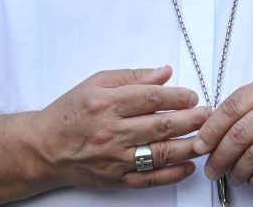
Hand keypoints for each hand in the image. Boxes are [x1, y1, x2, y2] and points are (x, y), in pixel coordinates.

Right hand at [32, 65, 209, 189]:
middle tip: (208, 115)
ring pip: (159, 153)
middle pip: (160, 126)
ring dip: (187, 146)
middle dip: (190, 120)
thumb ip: (132, 77)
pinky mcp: (115, 179)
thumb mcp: (96, 83)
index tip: (193, 96)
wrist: (44, 147)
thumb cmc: (70, 112)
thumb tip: (164, 73)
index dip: (177, 97)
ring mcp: (114, 158)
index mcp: (107, 104)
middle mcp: (111, 132)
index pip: (151, 99)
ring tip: (206, 138)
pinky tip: (188, 166)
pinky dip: (171, 174)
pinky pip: (149, 178)